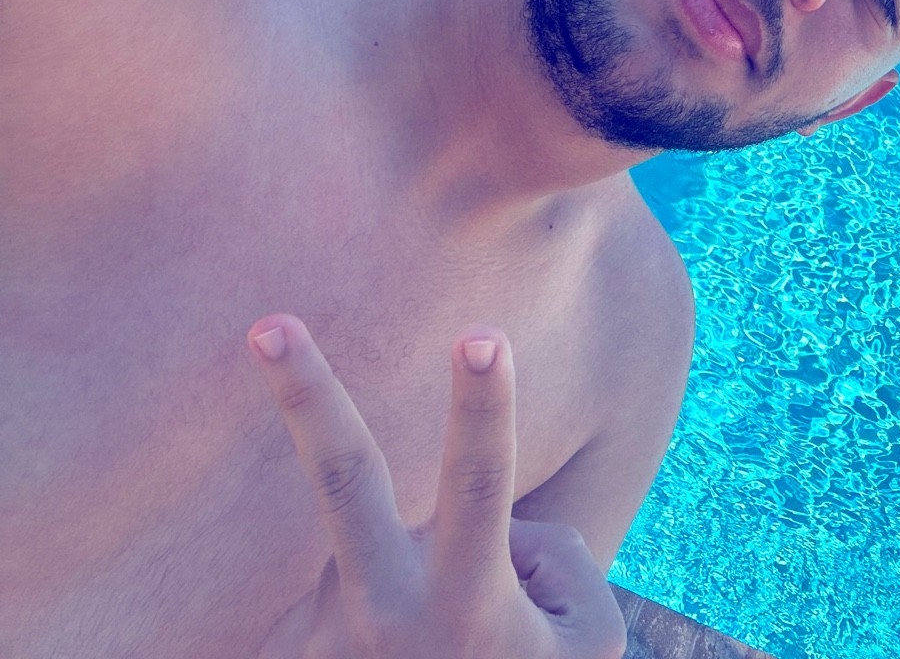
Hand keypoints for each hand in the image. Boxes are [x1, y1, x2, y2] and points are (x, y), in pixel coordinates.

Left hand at [247, 315, 623, 658]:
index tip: (479, 334)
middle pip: (344, 480)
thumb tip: (490, 515)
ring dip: (421, 573)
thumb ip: (553, 555)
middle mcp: (383, 616)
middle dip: (307, 393)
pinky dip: (385, 606)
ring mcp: (324, 637)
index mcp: (468, 610)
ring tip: (445, 644)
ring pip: (383, 538)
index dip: (485, 405)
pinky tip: (403, 652)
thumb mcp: (586, 639)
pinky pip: (349, 585)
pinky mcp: (286, 654)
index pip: (484, 482)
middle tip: (264, 323)